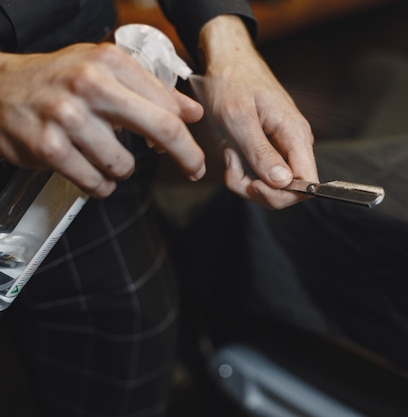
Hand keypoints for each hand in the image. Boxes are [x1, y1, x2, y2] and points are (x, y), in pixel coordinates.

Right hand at [0, 43, 205, 197]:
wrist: (0, 89)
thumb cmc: (60, 80)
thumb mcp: (106, 71)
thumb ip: (153, 90)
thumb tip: (193, 112)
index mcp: (110, 62)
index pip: (168, 105)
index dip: (185, 134)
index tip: (190, 148)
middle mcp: (90, 85)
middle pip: (161, 128)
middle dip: (187, 156)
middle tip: (194, 170)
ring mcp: (67, 117)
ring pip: (125, 164)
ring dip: (121, 169)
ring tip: (103, 154)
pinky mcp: (49, 147)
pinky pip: (96, 182)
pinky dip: (100, 184)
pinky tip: (90, 169)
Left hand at [198, 15, 317, 208]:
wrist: (228, 61)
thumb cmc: (232, 82)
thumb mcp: (239, 119)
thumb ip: (261, 153)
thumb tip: (283, 183)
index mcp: (296, 135)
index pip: (308, 184)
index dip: (282, 195)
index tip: (254, 184)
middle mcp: (296, 144)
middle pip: (289, 192)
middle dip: (257, 191)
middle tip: (232, 169)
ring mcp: (285, 148)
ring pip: (274, 187)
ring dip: (246, 182)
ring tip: (229, 156)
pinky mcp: (273, 150)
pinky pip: (264, 176)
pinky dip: (244, 174)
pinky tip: (232, 154)